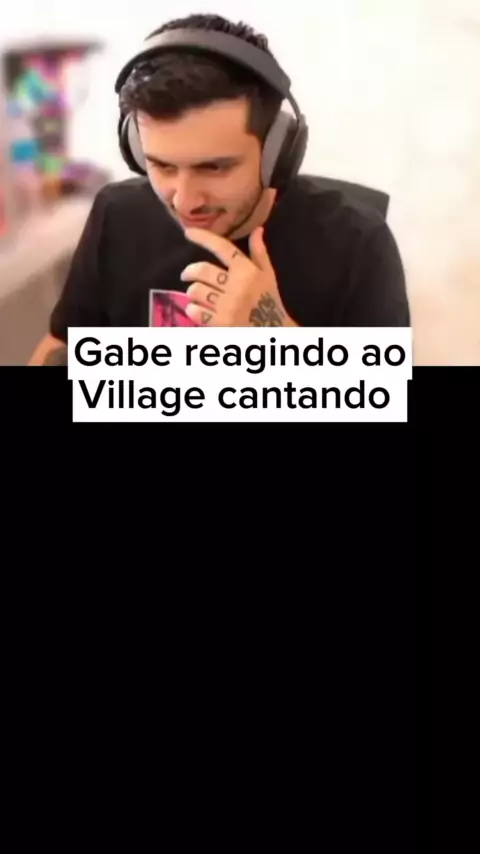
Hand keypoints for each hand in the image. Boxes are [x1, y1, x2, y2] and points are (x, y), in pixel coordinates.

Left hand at [180, 226, 297, 326]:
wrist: (274, 330)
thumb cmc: (270, 301)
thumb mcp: (268, 276)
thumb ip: (259, 253)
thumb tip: (257, 229)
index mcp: (247, 271)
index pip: (222, 248)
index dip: (203, 237)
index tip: (188, 233)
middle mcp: (237, 286)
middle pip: (202, 270)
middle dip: (189, 271)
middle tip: (186, 275)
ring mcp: (227, 305)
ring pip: (196, 291)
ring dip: (192, 292)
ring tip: (195, 295)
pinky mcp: (220, 323)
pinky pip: (195, 311)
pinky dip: (192, 309)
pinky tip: (197, 309)